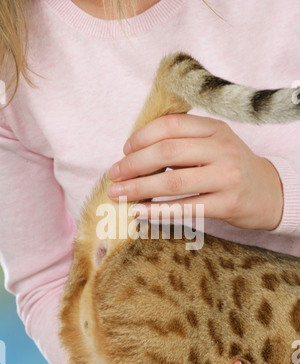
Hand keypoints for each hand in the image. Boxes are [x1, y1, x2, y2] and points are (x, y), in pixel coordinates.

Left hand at [108, 114, 282, 230]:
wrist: (269, 192)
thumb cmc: (231, 168)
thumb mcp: (214, 145)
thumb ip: (184, 142)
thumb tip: (136, 152)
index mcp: (215, 128)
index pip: (171, 125)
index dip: (142, 137)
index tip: (125, 150)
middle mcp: (222, 149)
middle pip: (167, 151)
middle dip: (133, 164)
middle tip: (114, 175)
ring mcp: (227, 176)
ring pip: (173, 181)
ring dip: (139, 188)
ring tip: (118, 194)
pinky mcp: (228, 203)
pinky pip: (185, 207)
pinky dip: (158, 210)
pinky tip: (139, 212)